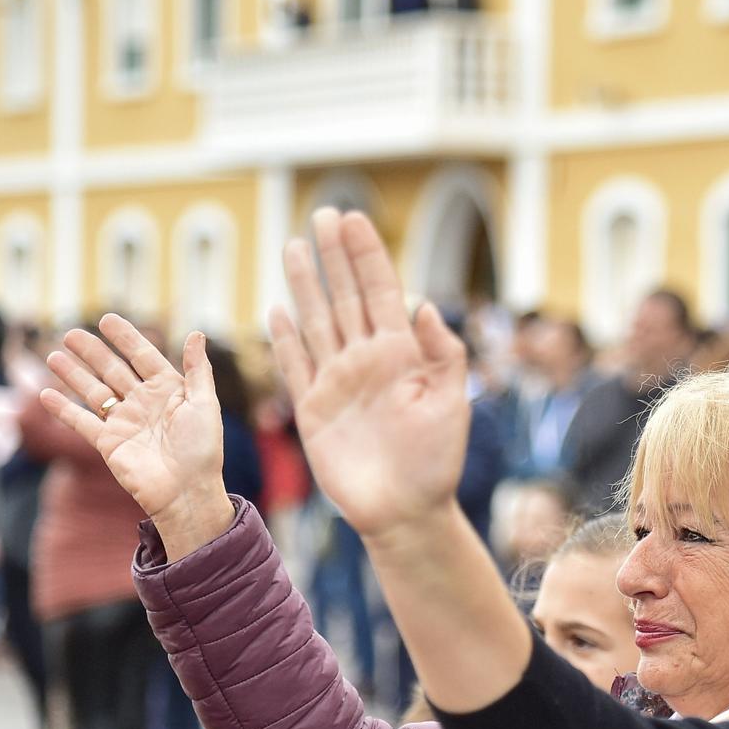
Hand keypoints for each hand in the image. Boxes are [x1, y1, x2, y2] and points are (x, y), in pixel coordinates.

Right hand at [39, 315, 232, 559]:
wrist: (186, 492)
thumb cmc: (202, 450)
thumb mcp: (205, 405)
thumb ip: (198, 370)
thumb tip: (196, 334)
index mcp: (168, 390)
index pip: (143, 356)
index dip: (125, 338)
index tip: (106, 318)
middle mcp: (143, 403)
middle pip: (112, 370)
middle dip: (92, 351)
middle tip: (71, 333)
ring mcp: (124, 422)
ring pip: (93, 391)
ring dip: (73, 374)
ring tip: (53, 356)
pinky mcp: (108, 443)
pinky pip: (81, 421)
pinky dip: (63, 408)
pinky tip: (45, 393)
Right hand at [271, 208, 470, 545]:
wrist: (404, 513)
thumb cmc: (436, 462)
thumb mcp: (451, 404)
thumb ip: (445, 354)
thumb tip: (425, 305)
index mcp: (402, 354)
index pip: (381, 292)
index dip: (367, 256)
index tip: (355, 220)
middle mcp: (367, 360)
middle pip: (346, 296)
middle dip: (334, 256)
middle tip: (323, 215)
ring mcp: (338, 382)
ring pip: (318, 321)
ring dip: (306, 285)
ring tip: (294, 246)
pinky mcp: (313, 409)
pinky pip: (295, 365)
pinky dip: (285, 338)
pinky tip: (277, 310)